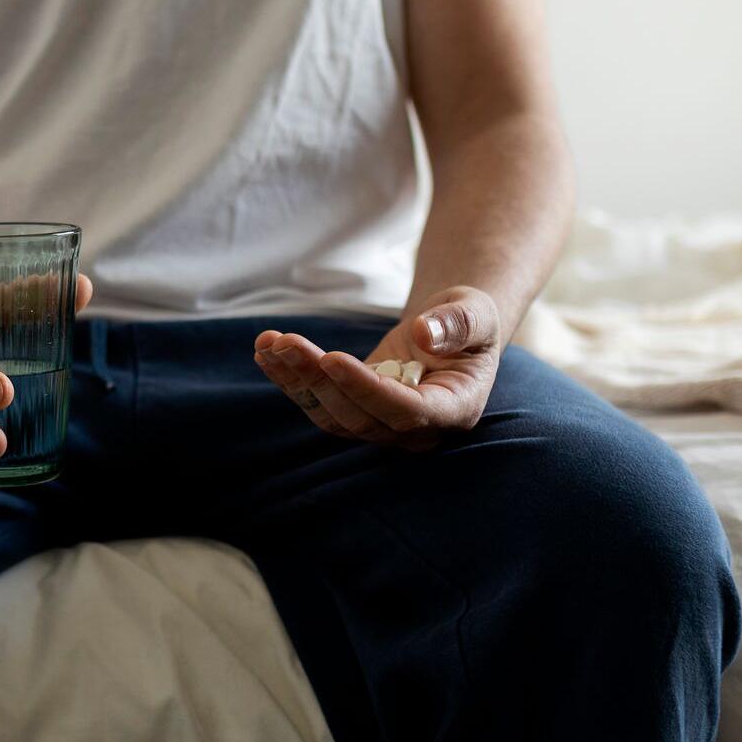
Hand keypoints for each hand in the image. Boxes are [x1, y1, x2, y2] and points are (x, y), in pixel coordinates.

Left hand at [253, 286, 504, 450]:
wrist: (448, 330)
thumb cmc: (467, 320)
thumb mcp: (475, 311)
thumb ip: (459, 323)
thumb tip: (423, 334)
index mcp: (454, 409)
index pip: (407, 412)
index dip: (366, 389)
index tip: (331, 357)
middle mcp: (416, 430)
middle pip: (360, 418)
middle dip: (319, 380)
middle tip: (287, 342)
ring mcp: (382, 426)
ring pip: (332, 416)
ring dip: (296, 381)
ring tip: (268, 343)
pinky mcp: (356, 413)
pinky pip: (320, 405)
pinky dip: (291, 380)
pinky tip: (266, 352)